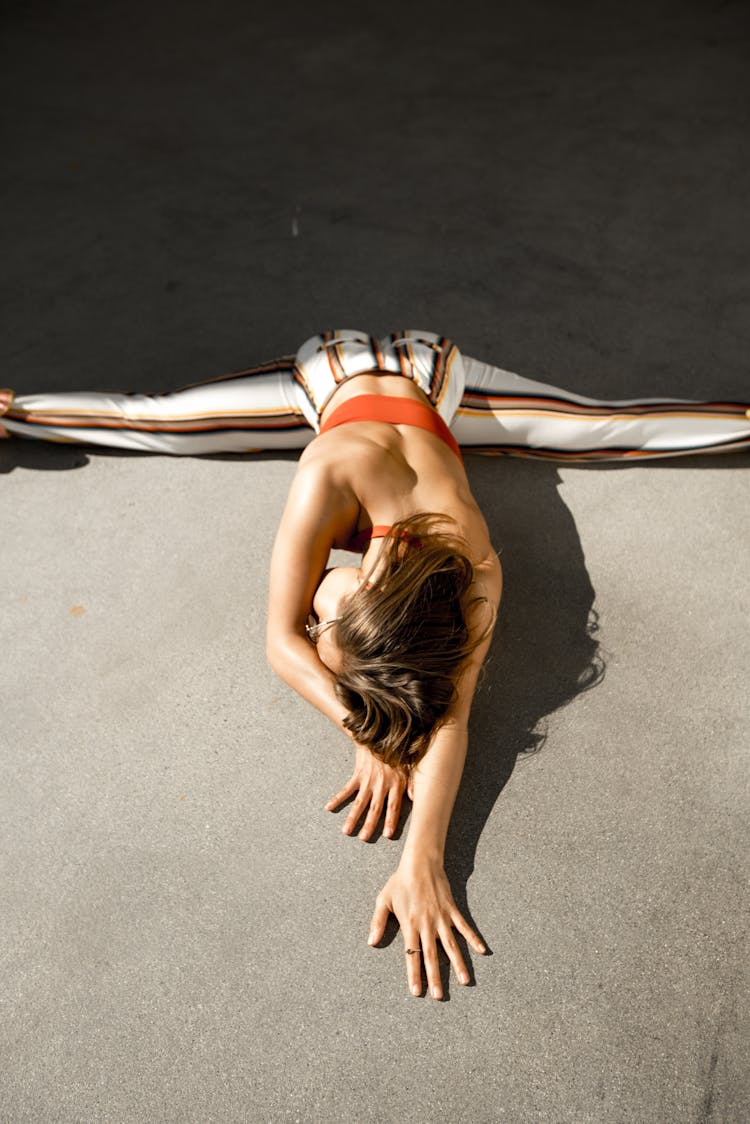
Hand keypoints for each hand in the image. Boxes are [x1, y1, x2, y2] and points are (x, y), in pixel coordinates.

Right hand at [326, 743, 407, 840]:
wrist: (379, 735)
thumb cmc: (396, 753)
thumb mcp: (409, 766)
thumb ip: (414, 783)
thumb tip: (415, 799)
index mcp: (396, 783)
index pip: (393, 806)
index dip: (390, 820)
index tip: (387, 834)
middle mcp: (381, 784)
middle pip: (375, 808)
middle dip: (369, 824)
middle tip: (363, 838)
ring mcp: (368, 780)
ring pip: (360, 802)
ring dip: (352, 817)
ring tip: (346, 831)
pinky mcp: (358, 775)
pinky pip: (347, 789)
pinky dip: (338, 798)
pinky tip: (329, 807)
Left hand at [367, 857, 485, 998]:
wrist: (420, 862)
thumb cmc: (400, 882)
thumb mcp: (383, 900)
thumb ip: (378, 922)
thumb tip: (371, 943)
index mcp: (410, 925)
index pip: (412, 955)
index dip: (414, 974)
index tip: (417, 992)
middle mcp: (427, 924)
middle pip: (432, 956)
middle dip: (436, 977)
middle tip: (439, 996)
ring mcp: (441, 917)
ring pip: (451, 945)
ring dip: (458, 964)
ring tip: (465, 981)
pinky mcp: (452, 909)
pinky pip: (464, 926)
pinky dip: (473, 938)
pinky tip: (481, 951)